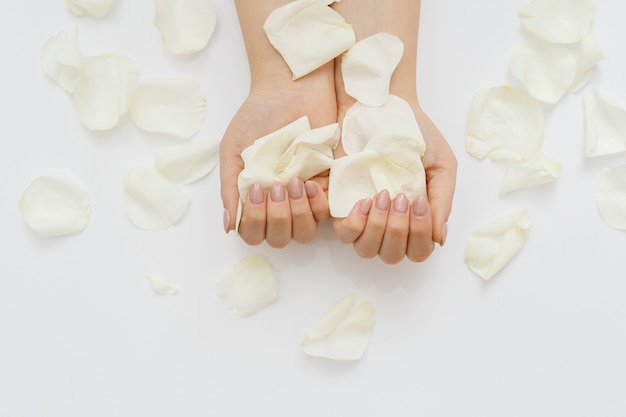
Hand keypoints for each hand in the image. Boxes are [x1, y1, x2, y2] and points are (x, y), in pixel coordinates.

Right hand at [219, 66, 337, 246]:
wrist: (291, 87)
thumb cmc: (258, 114)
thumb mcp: (234, 149)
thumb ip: (230, 187)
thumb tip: (228, 225)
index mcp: (257, 196)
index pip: (254, 232)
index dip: (255, 222)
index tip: (256, 191)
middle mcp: (281, 201)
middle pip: (280, 237)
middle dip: (276, 219)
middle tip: (274, 186)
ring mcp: (306, 194)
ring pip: (305, 230)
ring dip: (297, 214)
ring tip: (293, 183)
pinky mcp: (330, 182)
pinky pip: (327, 211)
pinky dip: (317, 203)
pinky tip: (309, 181)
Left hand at [332, 102, 456, 263]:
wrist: (384, 106)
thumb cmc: (415, 134)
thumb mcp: (441, 164)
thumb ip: (442, 201)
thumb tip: (439, 237)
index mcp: (414, 217)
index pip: (418, 250)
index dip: (420, 236)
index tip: (421, 202)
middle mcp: (387, 222)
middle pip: (392, 255)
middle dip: (400, 231)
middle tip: (401, 197)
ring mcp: (362, 215)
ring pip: (367, 249)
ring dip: (379, 228)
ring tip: (384, 195)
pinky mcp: (339, 203)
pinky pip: (344, 232)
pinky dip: (356, 223)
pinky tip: (365, 200)